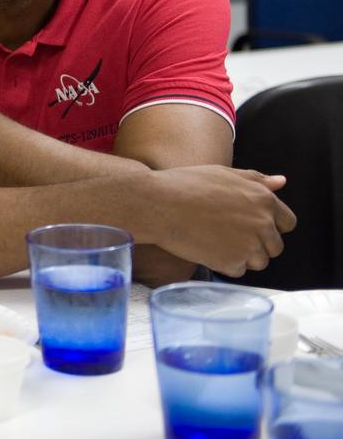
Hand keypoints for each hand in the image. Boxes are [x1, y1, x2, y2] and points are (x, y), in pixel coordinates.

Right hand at [146, 166, 296, 277]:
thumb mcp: (223, 173)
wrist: (158, 204)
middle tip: (228, 234)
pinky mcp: (232, 262)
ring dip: (243, 256)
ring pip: (259, 262)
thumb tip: (280, 182)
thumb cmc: (186, 185)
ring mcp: (249, 244)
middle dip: (257, 243)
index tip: (251, 225)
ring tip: (216, 242)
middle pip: (275, 247)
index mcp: (264, 199)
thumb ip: (256, 179)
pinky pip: (238, 271)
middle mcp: (262, 223)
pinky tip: (207, 248)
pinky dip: (225, 264)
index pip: (287, 223)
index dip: (271, 225)